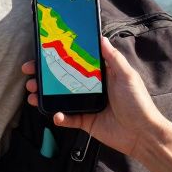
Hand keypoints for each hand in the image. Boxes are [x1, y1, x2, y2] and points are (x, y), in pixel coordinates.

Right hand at [20, 39, 166, 157]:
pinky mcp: (84, 122)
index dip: (59, 57)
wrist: (142, 133)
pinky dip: (58, 117)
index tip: (43, 52)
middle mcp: (90, 88)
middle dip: (43, 76)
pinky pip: (67, 118)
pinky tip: (54, 114)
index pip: (75, 63)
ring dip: (44, 95)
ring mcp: (86, 105)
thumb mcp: (127, 75)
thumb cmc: (137, 102)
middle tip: (29, 73)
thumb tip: (101, 38)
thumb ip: (113, 58)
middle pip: (62, 79)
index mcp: (100, 75)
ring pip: (59, 98)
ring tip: (31, 93)